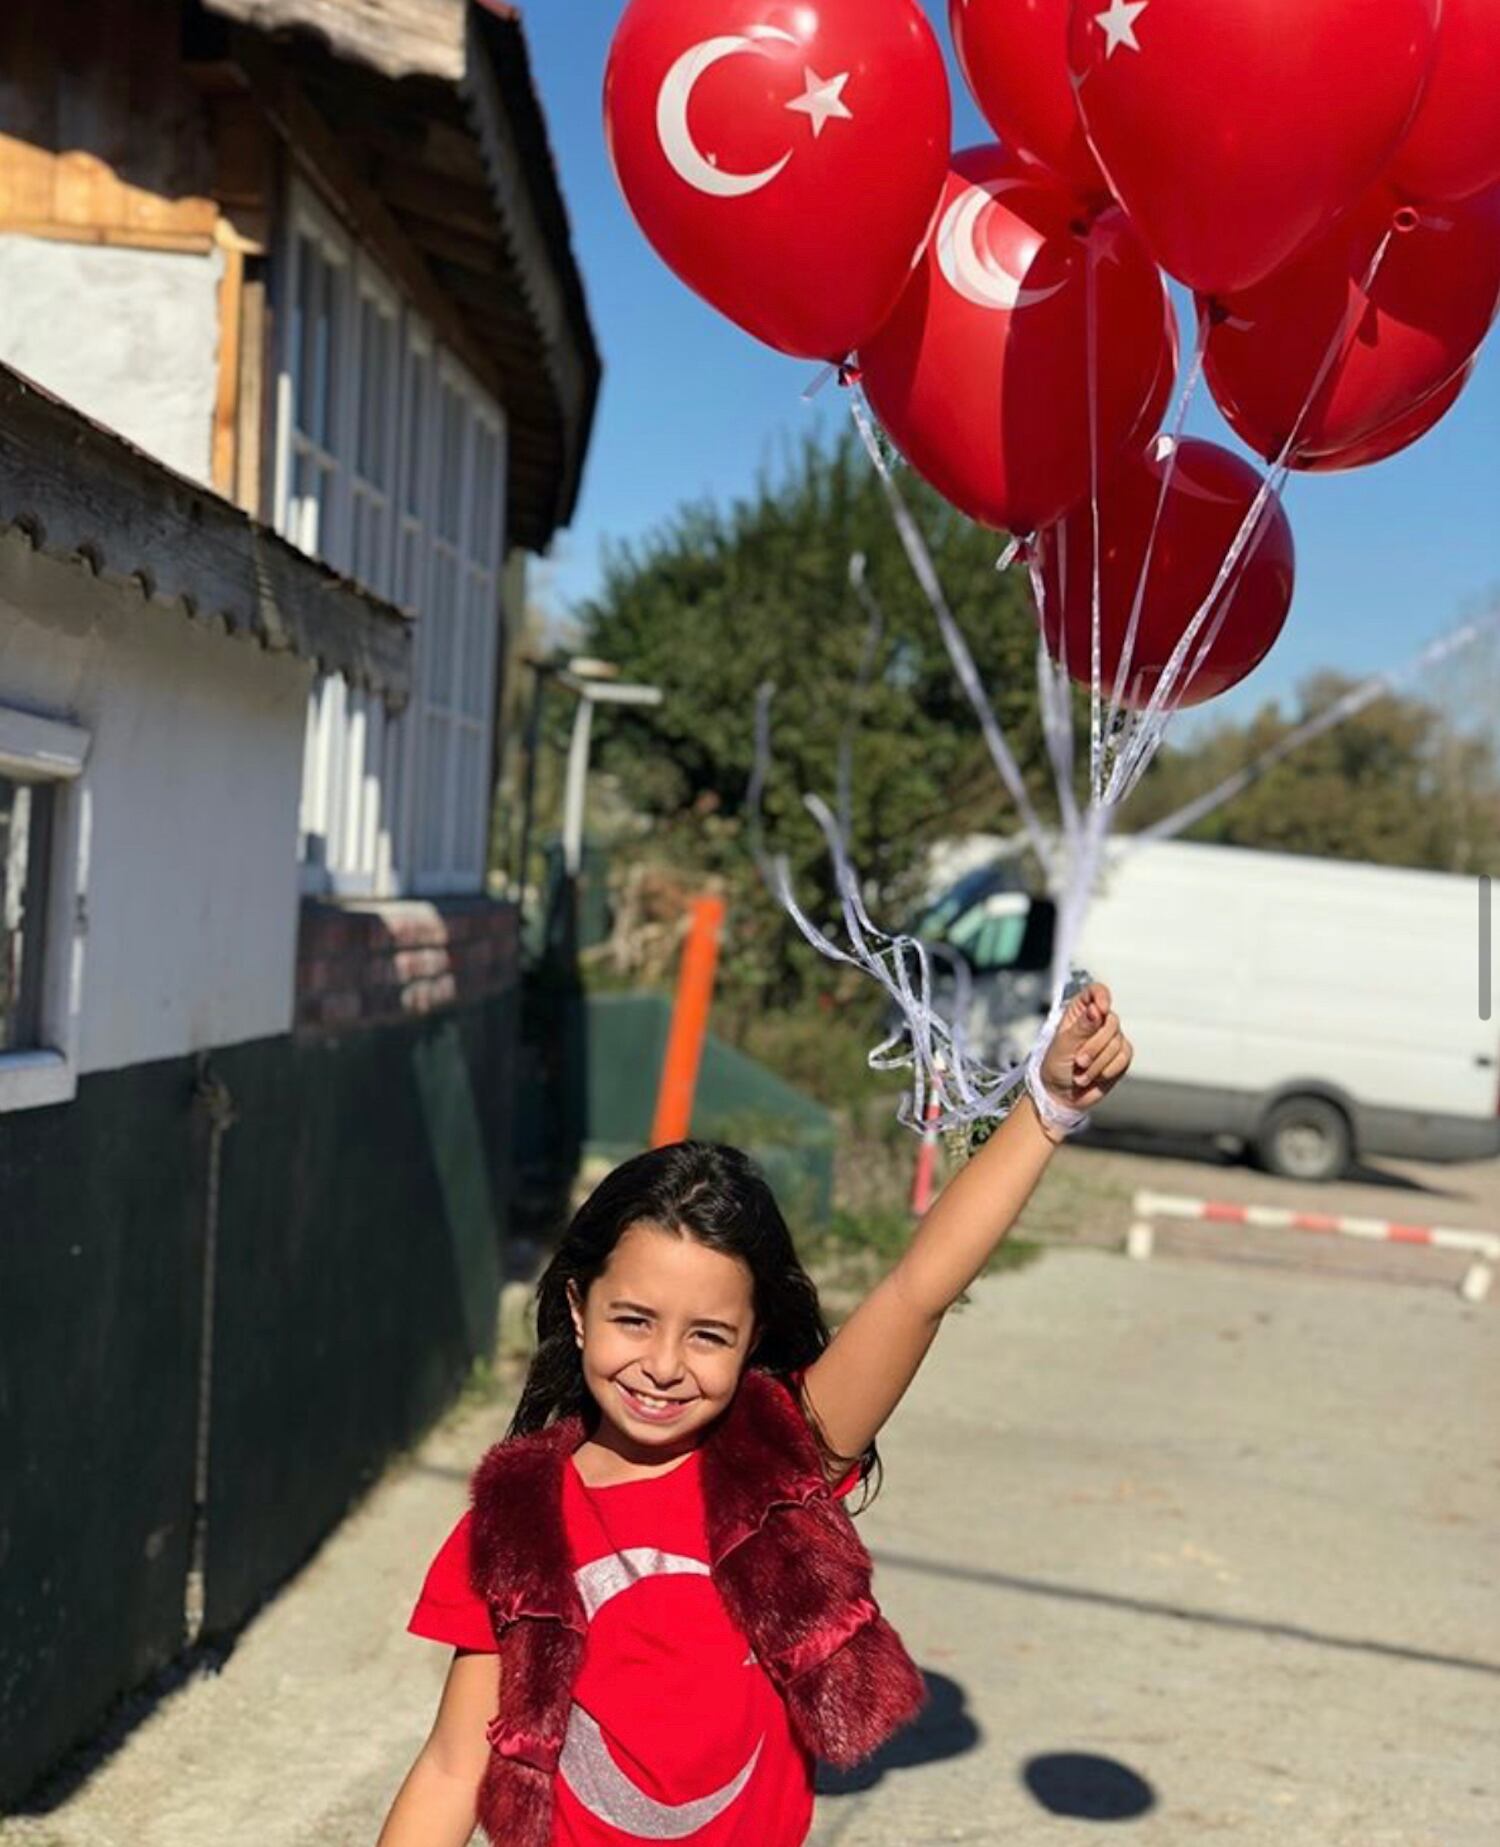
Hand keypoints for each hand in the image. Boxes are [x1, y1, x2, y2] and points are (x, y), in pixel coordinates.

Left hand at [1039, 982, 1131, 1111]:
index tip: (1101, 1009)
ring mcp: (1112, 1038)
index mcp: (1079, 1012)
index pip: (1096, 992)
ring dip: (1098, 1063)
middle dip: (1095, 1046)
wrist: (1062, 1093)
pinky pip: (1124, 1057)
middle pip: (1110, 1021)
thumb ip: (1082, 1027)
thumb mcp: (1064, 1045)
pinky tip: (1095, 1077)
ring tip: (1081, 1075)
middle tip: (1078, 1062)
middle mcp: (1098, 1021)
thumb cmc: (1056, 1065)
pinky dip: (1108, 1070)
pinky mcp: (1121, 1056)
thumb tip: (1096, 1009)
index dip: (1102, 997)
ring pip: (1117, 1042)